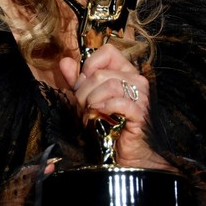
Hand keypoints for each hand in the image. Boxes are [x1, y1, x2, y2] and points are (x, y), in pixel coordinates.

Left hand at [59, 44, 172, 170]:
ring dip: (91, 101)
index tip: (82, 83)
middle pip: (101, 73)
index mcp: (126, 72)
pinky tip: (99, 113)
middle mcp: (136, 80)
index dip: (89, 65)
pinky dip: (104, 107)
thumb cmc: (109, 125)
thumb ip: (77, 80)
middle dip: (83, 91)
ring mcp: (141, 96)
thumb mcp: (88, 98)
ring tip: (89, 113)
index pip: (108, 52)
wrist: (127, 154)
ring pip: (108, 85)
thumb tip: (65, 61)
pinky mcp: (140, 114)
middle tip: (82, 107)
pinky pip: (119, 102)